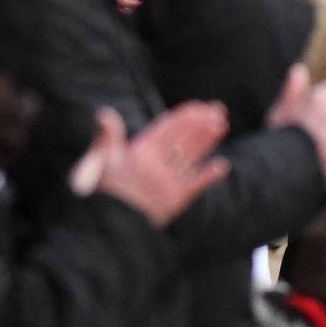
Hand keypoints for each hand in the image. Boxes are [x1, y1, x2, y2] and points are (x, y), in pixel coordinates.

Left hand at [80, 102, 230, 225]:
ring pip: (192, 155)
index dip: (186, 116)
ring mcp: (168, 180)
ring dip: (207, 141)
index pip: (169, 128)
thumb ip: (107, 137)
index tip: (202, 105)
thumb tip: (104, 113)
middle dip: (201, 124)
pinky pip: (195, 184)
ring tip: (222, 125)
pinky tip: (221, 165)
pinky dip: (209, 175)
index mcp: (143, 150)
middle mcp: (158, 163)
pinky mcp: (175, 198)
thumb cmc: (104, 190)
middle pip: (184, 138)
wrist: (112, 221)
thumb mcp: (103, 159)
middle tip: (219, 109)